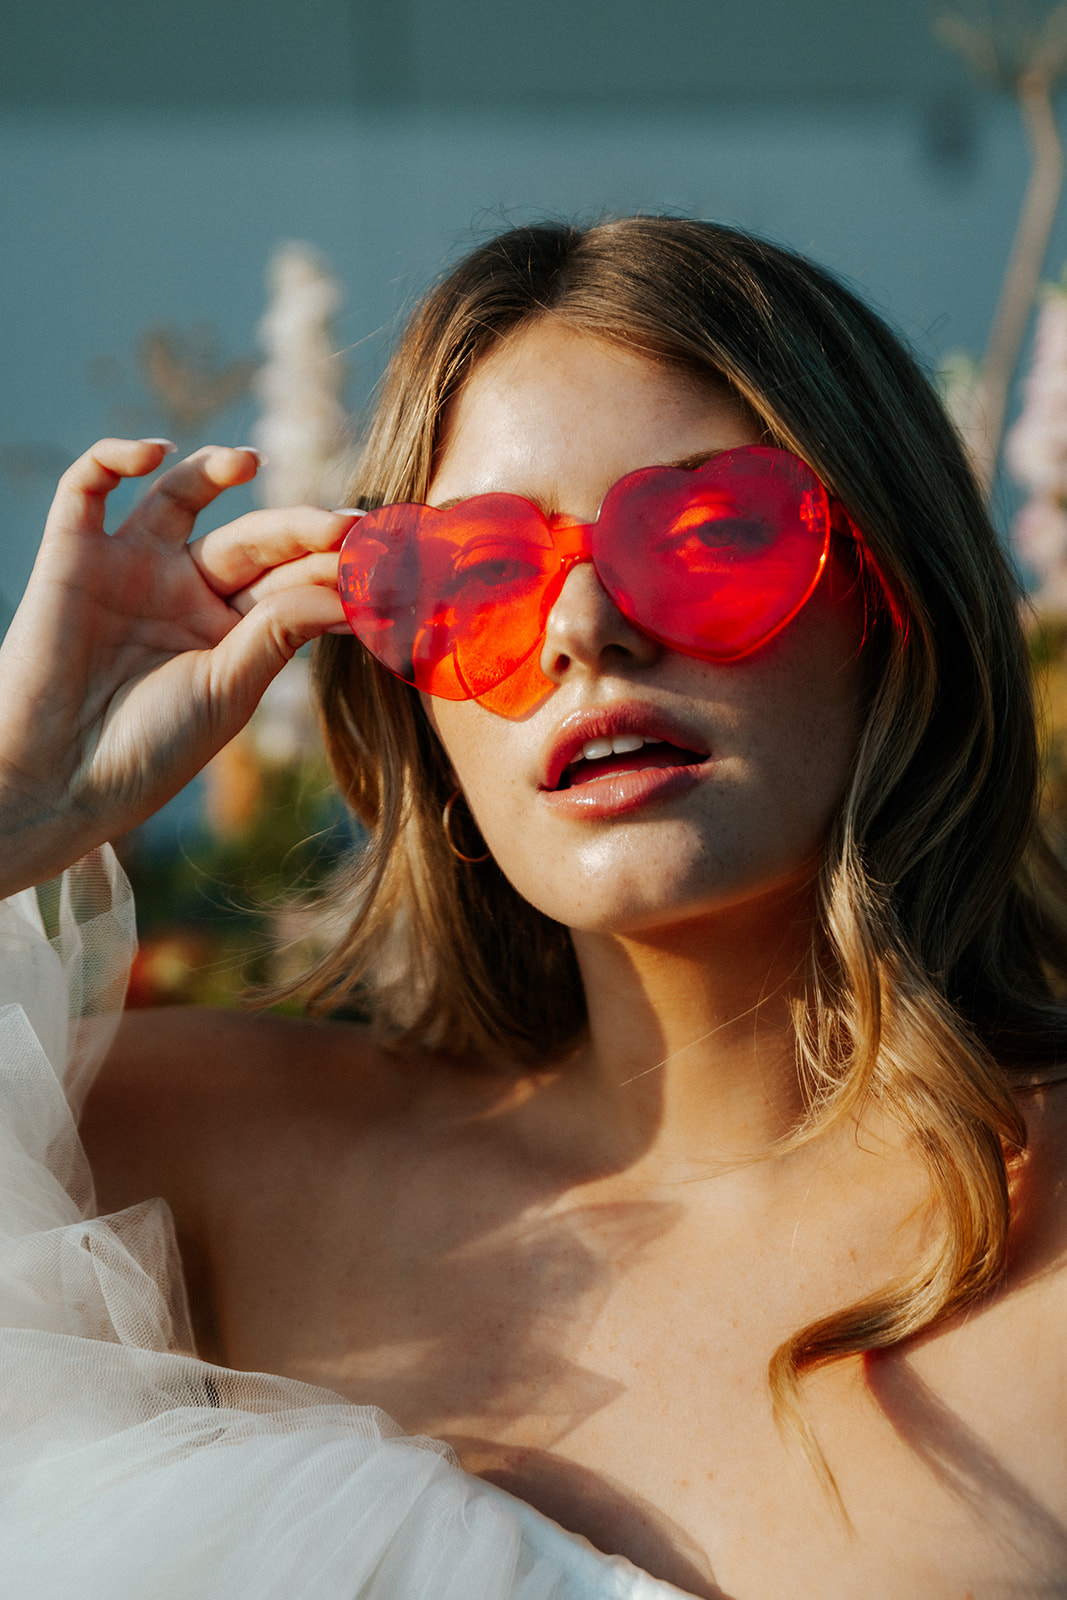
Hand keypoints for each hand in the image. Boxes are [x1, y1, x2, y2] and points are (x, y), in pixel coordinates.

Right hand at [0, 438, 354, 894]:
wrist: (58, 781)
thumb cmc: (149, 748)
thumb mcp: (228, 689)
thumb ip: (280, 630)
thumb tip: (347, 587)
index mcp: (232, 629)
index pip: (293, 582)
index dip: (334, 569)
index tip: (382, 564)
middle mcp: (186, 589)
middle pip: (253, 539)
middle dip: (299, 528)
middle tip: (346, 527)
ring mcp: (131, 567)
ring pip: (182, 496)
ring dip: (215, 469)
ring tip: (250, 460)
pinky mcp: (73, 554)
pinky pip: (89, 488)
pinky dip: (115, 458)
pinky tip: (156, 455)